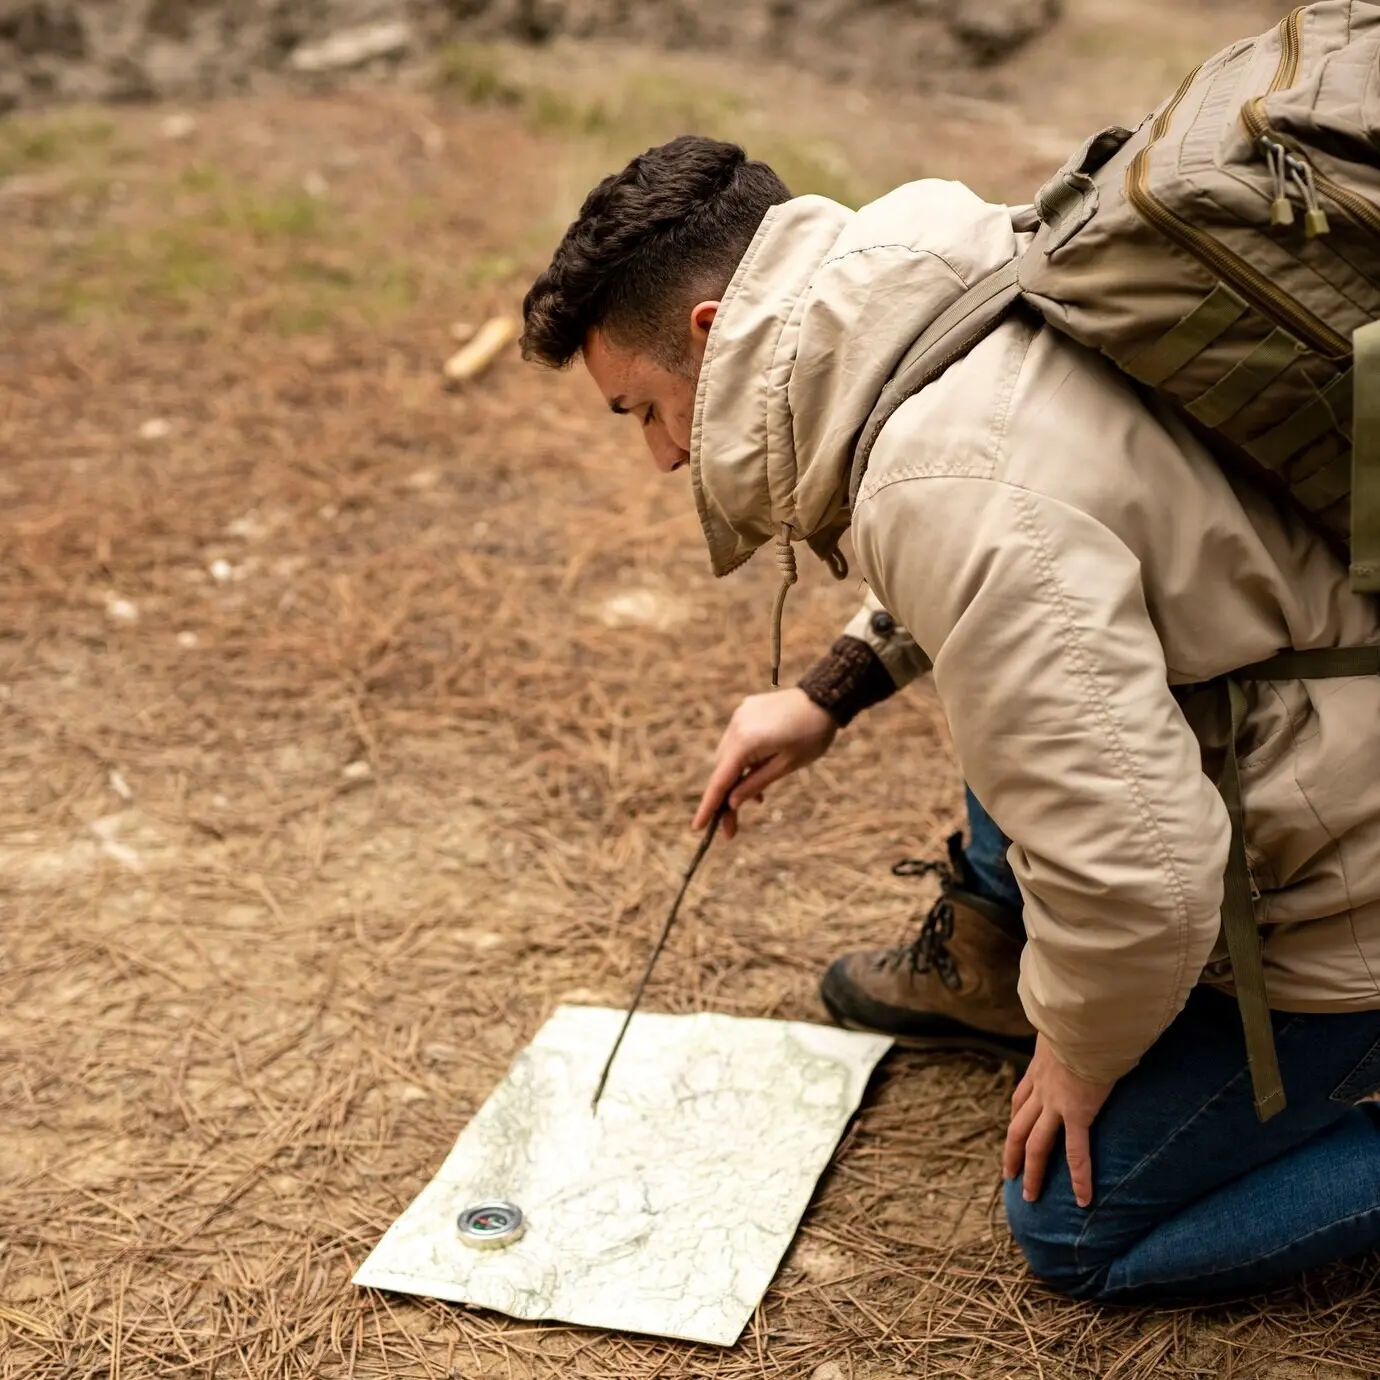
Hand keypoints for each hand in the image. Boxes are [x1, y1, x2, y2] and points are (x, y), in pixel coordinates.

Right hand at [692, 688, 837, 839]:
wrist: (824, 698)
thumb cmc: (811, 735)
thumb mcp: (786, 766)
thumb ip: (755, 784)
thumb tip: (731, 803)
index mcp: (745, 742)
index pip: (720, 781)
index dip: (708, 806)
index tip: (698, 827)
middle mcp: (736, 727)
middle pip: (722, 769)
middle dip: (725, 798)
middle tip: (731, 828)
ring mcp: (739, 716)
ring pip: (728, 755)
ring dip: (735, 778)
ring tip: (756, 800)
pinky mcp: (745, 711)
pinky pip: (737, 740)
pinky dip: (742, 759)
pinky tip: (756, 772)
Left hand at [1003, 1034, 1114, 1207]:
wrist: (1084, 1020)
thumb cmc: (1079, 1018)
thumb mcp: (1063, 1024)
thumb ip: (1065, 1031)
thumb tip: (1076, 1022)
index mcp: (1038, 1069)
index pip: (1021, 1098)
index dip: (1016, 1117)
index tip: (1015, 1130)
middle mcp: (1041, 1089)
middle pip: (1018, 1127)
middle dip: (1012, 1152)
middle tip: (1009, 1174)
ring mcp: (1055, 1103)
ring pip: (1037, 1144)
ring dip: (1032, 1172)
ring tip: (1030, 1196)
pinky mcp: (1077, 1112)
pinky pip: (1077, 1152)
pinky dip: (1079, 1177)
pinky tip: (1083, 1199)